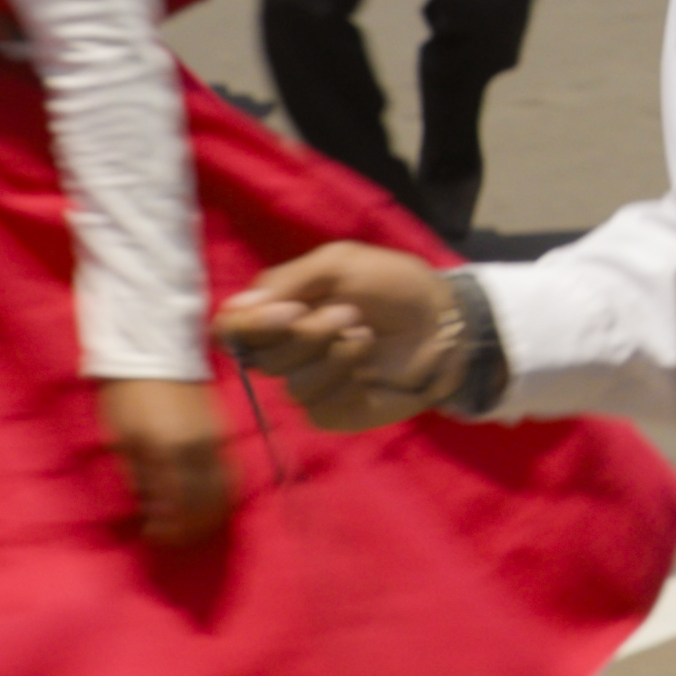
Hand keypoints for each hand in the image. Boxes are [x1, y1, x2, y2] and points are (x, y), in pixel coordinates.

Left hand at [100, 376, 232, 544]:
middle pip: (208, 503)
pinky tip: (207, 502)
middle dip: (192, 527)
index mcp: (170, 452)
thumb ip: (140, 477)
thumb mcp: (122, 440)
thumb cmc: (126, 396)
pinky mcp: (221, 432)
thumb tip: (154, 509)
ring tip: (191, 525)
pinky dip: (222, 494)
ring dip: (210, 514)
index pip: (179, 506)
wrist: (153, 351)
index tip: (153, 537)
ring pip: (225, 490)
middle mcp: (200, 449)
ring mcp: (216, 440)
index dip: (169, 529)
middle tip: (172, 538)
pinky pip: (230, 473)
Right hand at [215, 241, 460, 430]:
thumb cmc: (394, 286)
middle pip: (262, 357)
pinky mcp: (330, 411)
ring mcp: (306, 384)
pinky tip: (369, 373)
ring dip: (337, 356)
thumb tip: (234, 307)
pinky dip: (349, 383)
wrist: (444, 323)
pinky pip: (318, 407)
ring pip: (292, 384)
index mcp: (279, 313)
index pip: (231, 330)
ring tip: (369, 336)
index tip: (291, 311)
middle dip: (311, 333)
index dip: (250, 326)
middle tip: (351, 313)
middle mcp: (284, 351)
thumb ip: (288, 282)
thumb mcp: (341, 264)